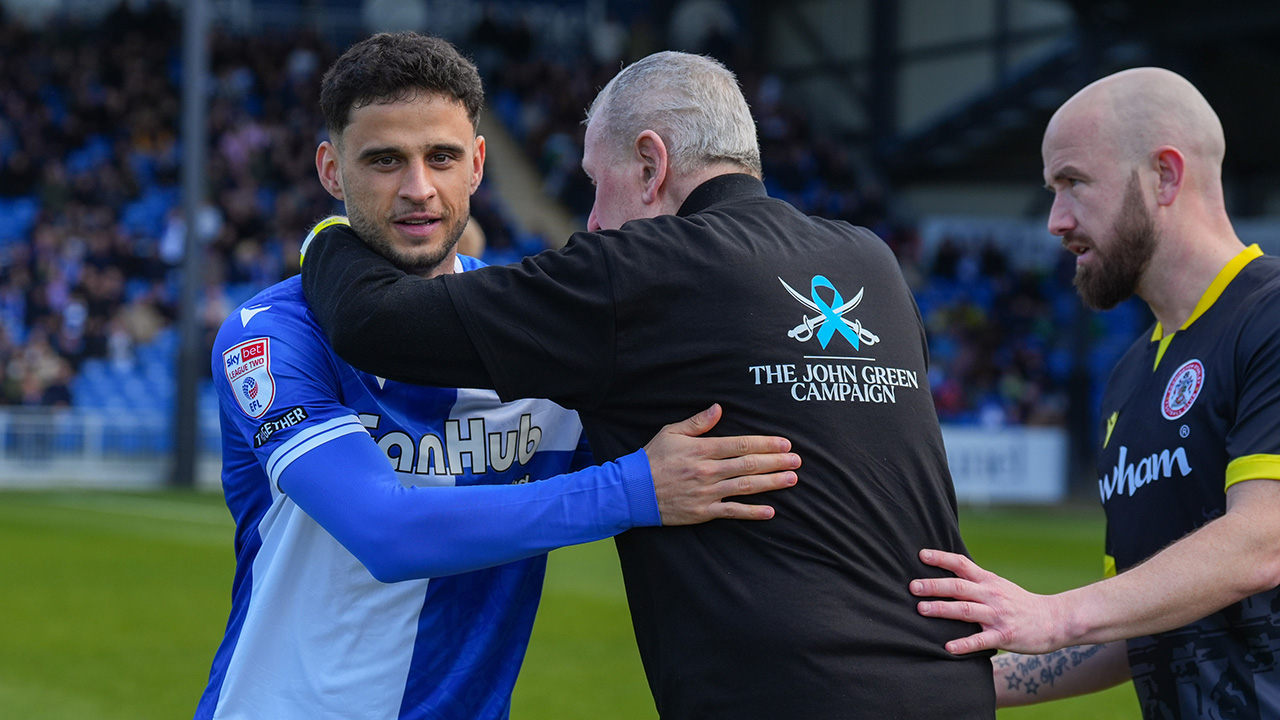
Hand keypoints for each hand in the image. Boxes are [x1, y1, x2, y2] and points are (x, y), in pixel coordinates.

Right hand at [643, 404, 799, 524]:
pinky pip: (732, 512)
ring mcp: (707, 493)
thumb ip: (697, 422)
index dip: (765, 443)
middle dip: (776, 462)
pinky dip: (752, 512)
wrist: (632, 491)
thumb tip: (718, 407)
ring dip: (771, 483)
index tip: (784, 443)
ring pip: (745, 487)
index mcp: (702, 450)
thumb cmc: (651, 459)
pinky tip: (770, 510)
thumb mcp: (671, 433)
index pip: (740, 444)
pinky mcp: (703, 512)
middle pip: (748, 465)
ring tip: (791, 479)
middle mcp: (707, 471)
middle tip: (797, 460)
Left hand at [911, 549, 1069, 654]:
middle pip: (959, 586)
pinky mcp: (1004, 636)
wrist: (1053, 620)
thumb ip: (974, 580)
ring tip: (921, 609)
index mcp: (988, 581)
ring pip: (966, 610)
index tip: (920, 555)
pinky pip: (981, 640)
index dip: (941, 558)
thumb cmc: (1019, 603)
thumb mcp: (997, 585)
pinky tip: (948, 647)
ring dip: (942, 609)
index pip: (962, 564)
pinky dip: (964, 644)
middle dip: (934, 585)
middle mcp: (991, 595)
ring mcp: (997, 615)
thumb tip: (945, 573)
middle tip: (912, 586)